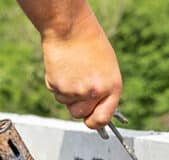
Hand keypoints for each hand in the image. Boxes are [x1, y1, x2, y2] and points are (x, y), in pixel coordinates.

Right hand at [40, 13, 122, 129]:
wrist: (69, 28)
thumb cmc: (90, 44)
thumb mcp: (107, 68)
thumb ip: (104, 91)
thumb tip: (98, 112)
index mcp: (111, 88)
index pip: (102, 119)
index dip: (95, 123)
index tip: (90, 121)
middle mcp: (94, 92)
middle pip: (80, 115)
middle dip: (78, 105)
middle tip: (77, 86)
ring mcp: (74, 91)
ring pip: (66, 104)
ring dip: (67, 93)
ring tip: (71, 70)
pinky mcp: (56, 86)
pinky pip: (56, 93)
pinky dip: (57, 83)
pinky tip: (63, 67)